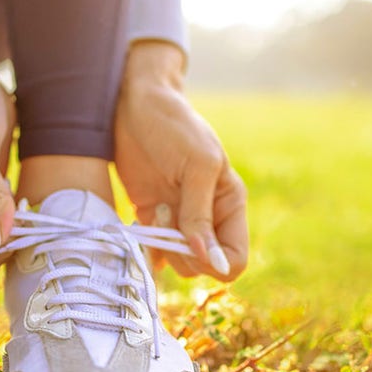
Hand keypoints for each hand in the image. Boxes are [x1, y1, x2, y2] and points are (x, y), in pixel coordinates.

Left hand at [114, 41, 247, 279]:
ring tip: (155, 211)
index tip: (191, 240)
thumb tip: (211, 261)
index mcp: (230, 204)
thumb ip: (200, 215)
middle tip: (166, 216)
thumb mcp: (195, 167)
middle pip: (205, 266)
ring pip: (180, 263)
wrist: (135, 105)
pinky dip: (147, 250)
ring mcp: (180, 219)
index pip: (235, 259)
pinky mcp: (152, 217)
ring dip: (164, 245)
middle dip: (184, 252)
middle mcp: (209, 217)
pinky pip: (156, 252)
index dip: (215, 261)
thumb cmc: (174, 126)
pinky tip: (140, 228)